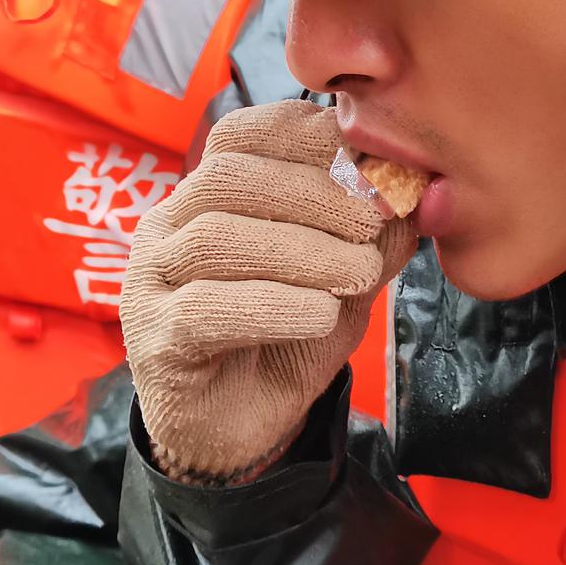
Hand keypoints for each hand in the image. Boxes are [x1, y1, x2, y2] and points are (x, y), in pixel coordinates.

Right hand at [120, 101, 415, 484]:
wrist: (238, 429)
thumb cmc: (284, 339)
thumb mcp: (342, 281)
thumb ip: (370, 236)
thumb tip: (414, 192)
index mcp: (206, 196)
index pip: (239, 136)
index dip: (300, 135)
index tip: (363, 157)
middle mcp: (167, 227)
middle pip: (226, 178)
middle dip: (310, 193)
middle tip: (370, 222)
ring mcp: (152, 282)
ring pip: (215, 239)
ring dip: (301, 250)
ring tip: (360, 274)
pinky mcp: (155, 340)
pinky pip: (205, 310)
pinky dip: (274, 305)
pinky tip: (320, 314)